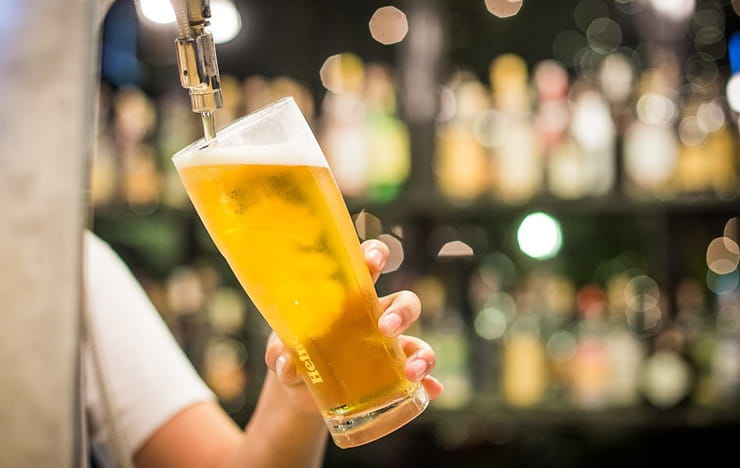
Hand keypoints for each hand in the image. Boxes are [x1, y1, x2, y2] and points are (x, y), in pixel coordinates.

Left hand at [264, 239, 442, 413]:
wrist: (301, 392)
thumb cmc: (294, 354)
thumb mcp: (281, 351)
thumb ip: (279, 354)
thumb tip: (286, 364)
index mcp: (348, 298)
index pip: (368, 267)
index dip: (376, 256)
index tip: (375, 261)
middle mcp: (375, 318)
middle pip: (403, 303)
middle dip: (401, 311)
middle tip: (386, 326)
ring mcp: (388, 348)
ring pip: (417, 340)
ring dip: (422, 353)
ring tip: (411, 370)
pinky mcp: (392, 376)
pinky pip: (419, 377)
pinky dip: (428, 383)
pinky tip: (430, 390)